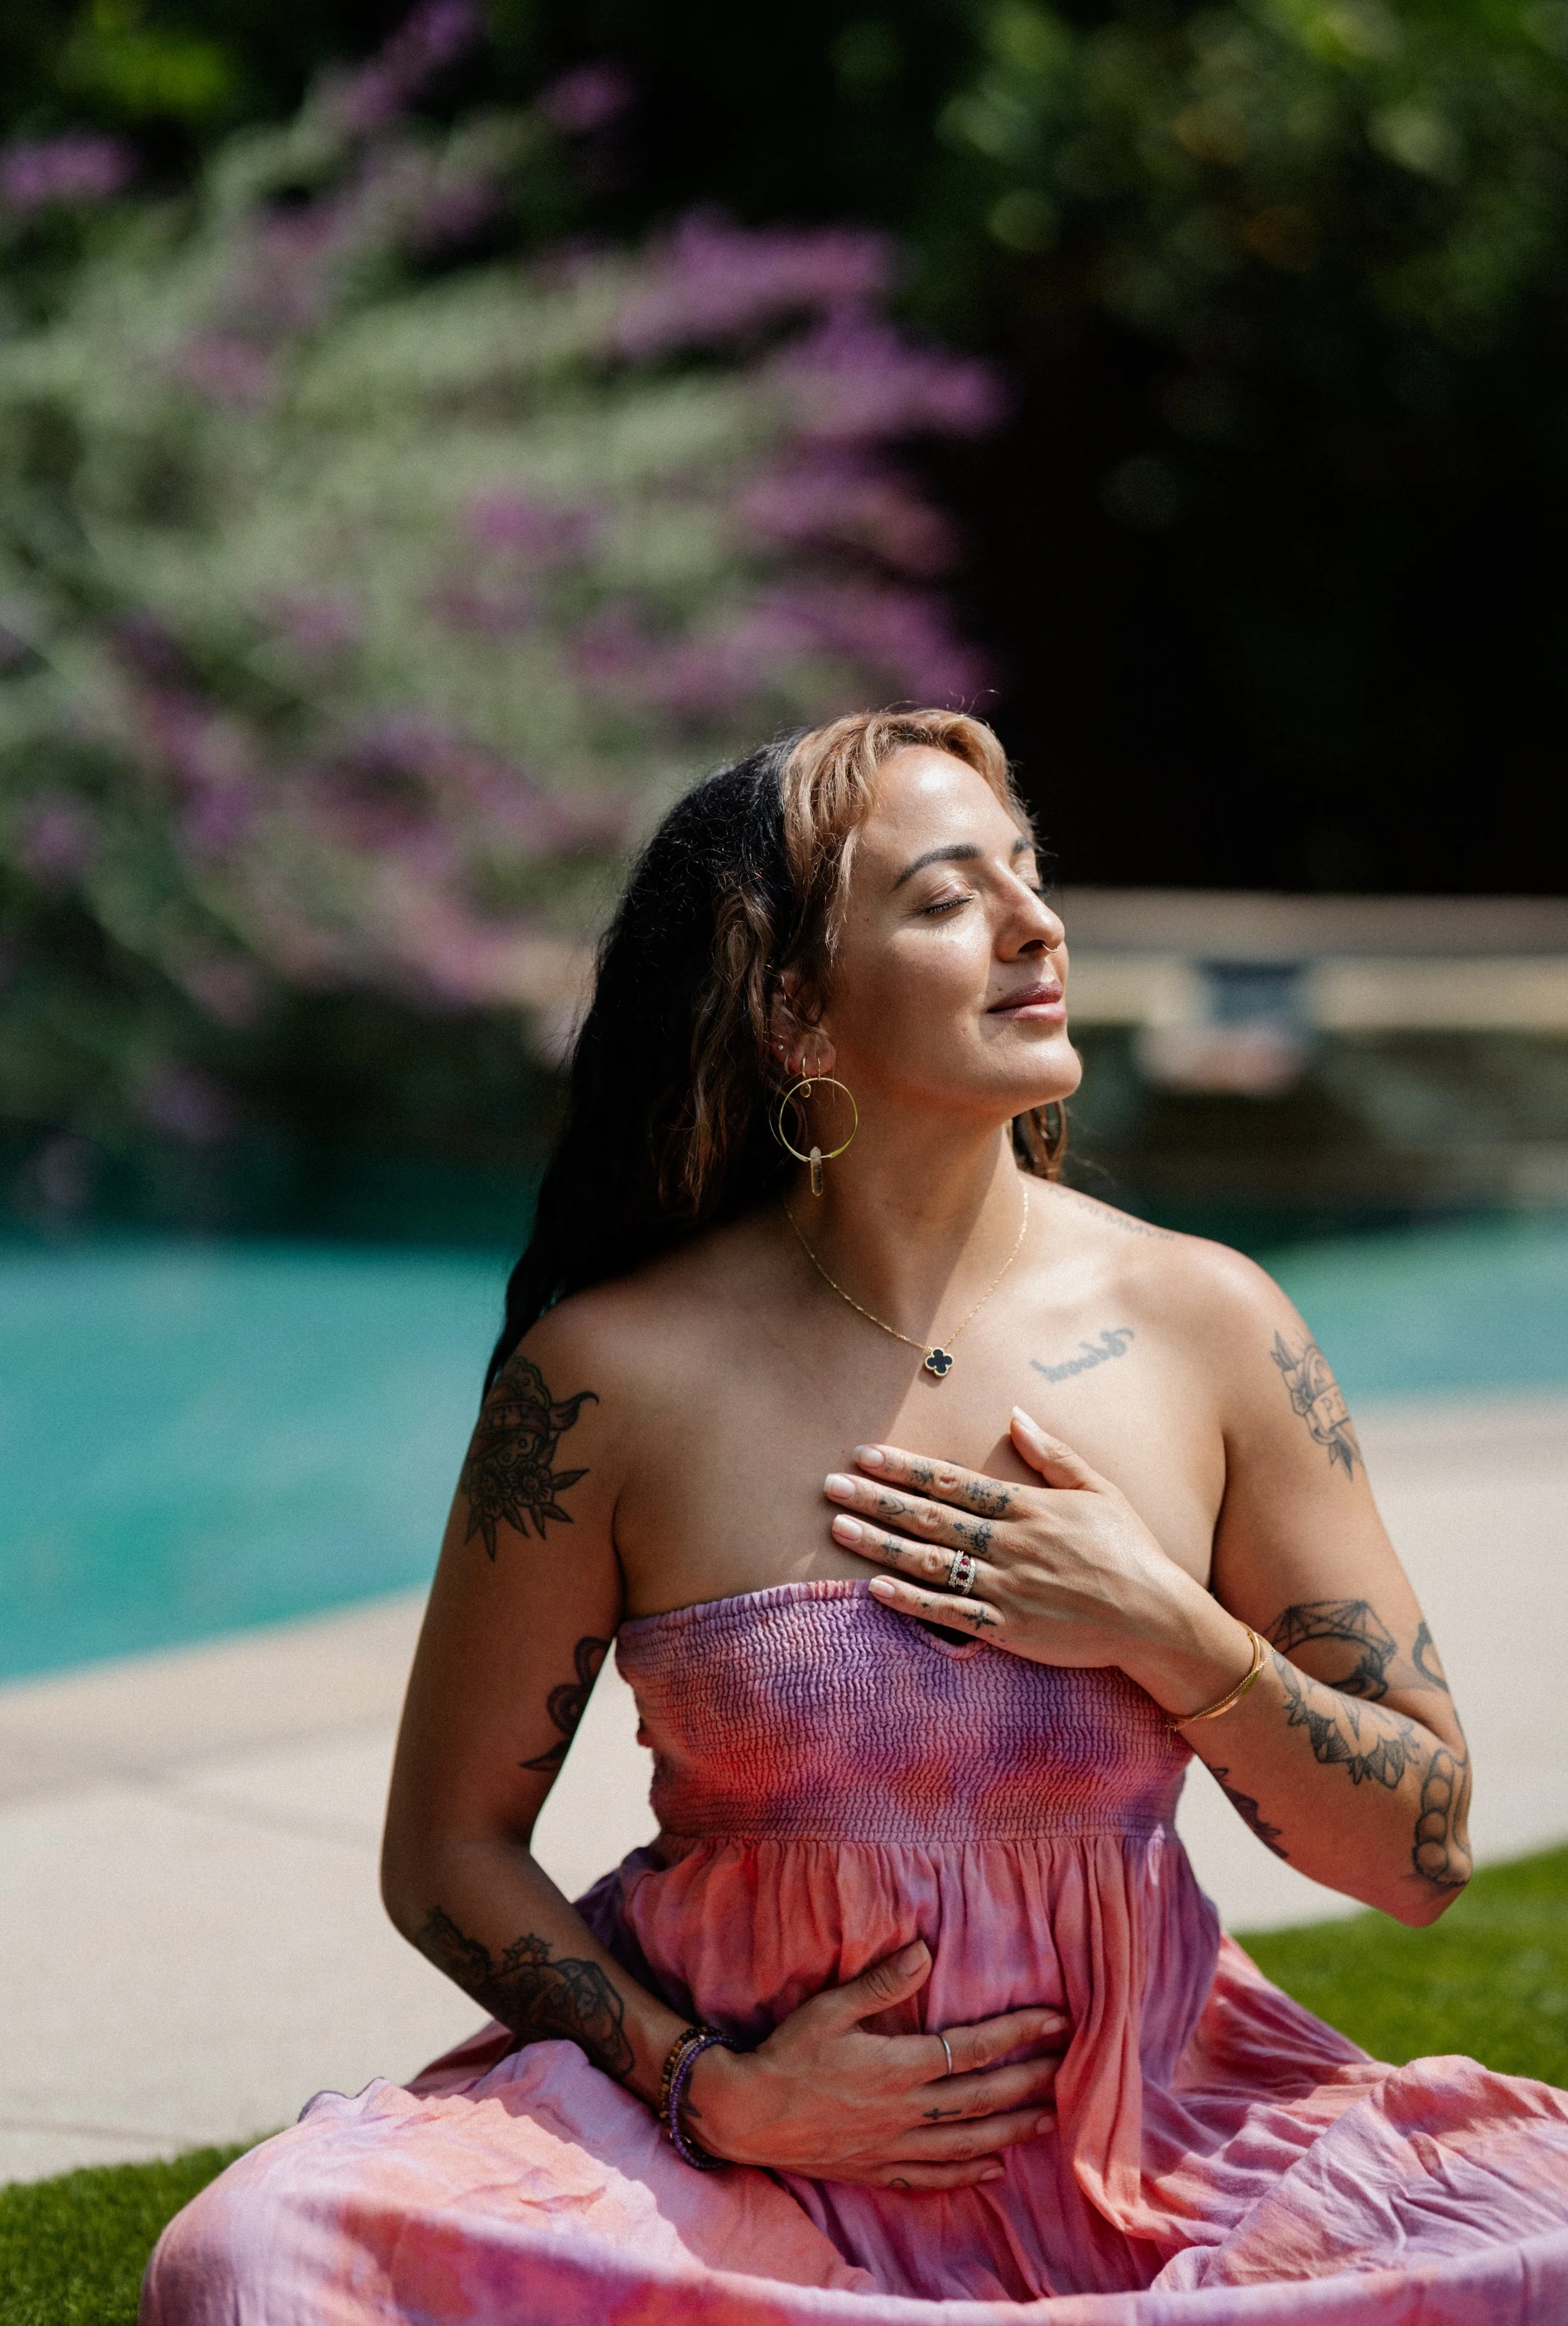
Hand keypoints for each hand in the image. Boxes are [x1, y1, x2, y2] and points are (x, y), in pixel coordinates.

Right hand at [685, 1939, 1066, 2189]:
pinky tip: (993, 2169)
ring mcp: (894, 2145)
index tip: (1058, 2021)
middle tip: (1072, 2068)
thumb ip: (881, 1982)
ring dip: (1013, 2129)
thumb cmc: (787, 2053)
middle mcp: (906, 2110)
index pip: (974, 2047)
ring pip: (968, 2141)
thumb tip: (925, 1950)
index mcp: (899, 2066)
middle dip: (1031, 2080)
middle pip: (983, 2097)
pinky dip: (967, 2175)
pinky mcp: (878, 2170)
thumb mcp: (829, 2007)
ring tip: (1048, 2117)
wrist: (747, 2115)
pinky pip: (932, 2178)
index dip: (1019, 2033)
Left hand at [824, 1408, 1236, 1692]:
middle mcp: (1009, 1543)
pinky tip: (874, 1587)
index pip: (952, 1481)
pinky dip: (909, 1600)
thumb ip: (1053, 1454)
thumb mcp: (1099, 1489)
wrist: (1156, 1617)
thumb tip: (1016, 1415)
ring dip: (880, 1543)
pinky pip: (948, 1612)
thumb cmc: (1129, 1549)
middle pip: (929, 1516)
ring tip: (838, 1528)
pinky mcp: (1007, 1628)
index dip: (905, 1467)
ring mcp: (1005, 1587)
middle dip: (876, 1499)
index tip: (865, 1455)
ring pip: (929, 1561)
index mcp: (1028, 1507)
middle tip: (830, 1486)